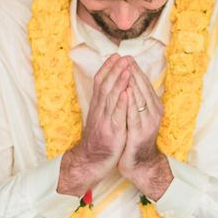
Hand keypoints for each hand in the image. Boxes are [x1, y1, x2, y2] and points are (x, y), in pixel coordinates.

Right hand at [58, 55, 132, 195]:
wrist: (91, 161)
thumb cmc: (98, 139)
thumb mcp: (100, 118)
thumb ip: (104, 103)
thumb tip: (111, 87)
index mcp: (97, 107)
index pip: (99, 82)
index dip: (108, 68)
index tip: (116, 55)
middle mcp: (98, 111)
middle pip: (104, 86)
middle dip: (114, 70)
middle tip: (123, 56)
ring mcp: (104, 121)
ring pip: (110, 97)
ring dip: (119, 81)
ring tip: (127, 68)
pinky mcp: (111, 133)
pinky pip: (116, 116)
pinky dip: (121, 104)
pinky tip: (127, 93)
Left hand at [117, 61, 172, 199]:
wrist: (140, 164)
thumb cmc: (137, 138)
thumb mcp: (139, 117)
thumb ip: (139, 101)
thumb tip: (133, 83)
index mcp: (154, 108)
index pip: (145, 85)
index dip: (136, 70)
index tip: (128, 57)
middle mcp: (153, 113)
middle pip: (143, 88)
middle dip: (134, 72)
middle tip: (126, 58)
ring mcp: (147, 123)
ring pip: (140, 98)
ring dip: (133, 83)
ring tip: (126, 68)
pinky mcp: (139, 132)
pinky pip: (133, 114)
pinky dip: (130, 102)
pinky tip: (125, 92)